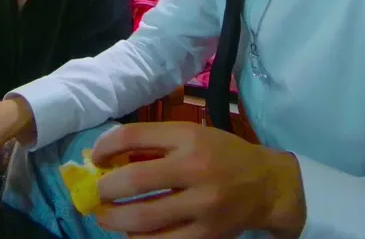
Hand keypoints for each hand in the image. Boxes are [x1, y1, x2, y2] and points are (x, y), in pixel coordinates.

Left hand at [92, 122, 305, 238]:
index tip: (95, 159)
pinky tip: (132, 232)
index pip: (133, 136)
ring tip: (105, 216)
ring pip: (142, 218)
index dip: (105, 147)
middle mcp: (195, 168)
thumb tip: (105, 157)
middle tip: (95, 195)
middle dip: (104, 190)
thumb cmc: (223, 155)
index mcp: (189, 137)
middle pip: (134, 180)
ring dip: (113, 219)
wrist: (268, 186)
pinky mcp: (206, 235)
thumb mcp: (192, 136)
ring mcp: (202, 205)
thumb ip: (153, 143)